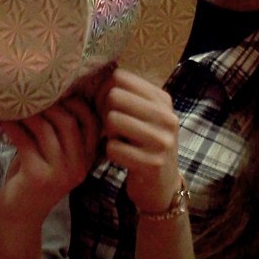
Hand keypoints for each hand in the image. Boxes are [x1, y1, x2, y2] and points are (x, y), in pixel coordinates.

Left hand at [0, 96, 98, 226]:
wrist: (20, 215)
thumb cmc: (34, 177)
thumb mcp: (53, 154)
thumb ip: (58, 131)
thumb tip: (50, 91)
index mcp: (87, 160)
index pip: (93, 123)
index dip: (77, 103)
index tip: (58, 91)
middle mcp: (79, 167)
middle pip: (69, 122)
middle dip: (49, 104)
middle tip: (30, 96)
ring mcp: (60, 174)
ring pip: (46, 129)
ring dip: (27, 113)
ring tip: (14, 105)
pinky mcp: (38, 177)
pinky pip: (25, 141)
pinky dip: (12, 127)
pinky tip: (3, 120)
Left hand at [99, 69, 180, 213]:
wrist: (162, 185)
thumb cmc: (145, 144)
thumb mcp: (144, 115)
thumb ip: (126, 95)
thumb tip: (92, 73)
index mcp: (162, 99)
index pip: (120, 77)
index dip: (104, 90)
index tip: (105, 106)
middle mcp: (166, 116)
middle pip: (114, 96)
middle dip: (103, 110)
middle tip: (108, 125)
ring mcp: (162, 140)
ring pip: (112, 119)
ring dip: (107, 132)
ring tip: (116, 139)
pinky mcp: (152, 163)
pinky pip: (113, 148)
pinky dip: (110, 152)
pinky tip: (120, 156)